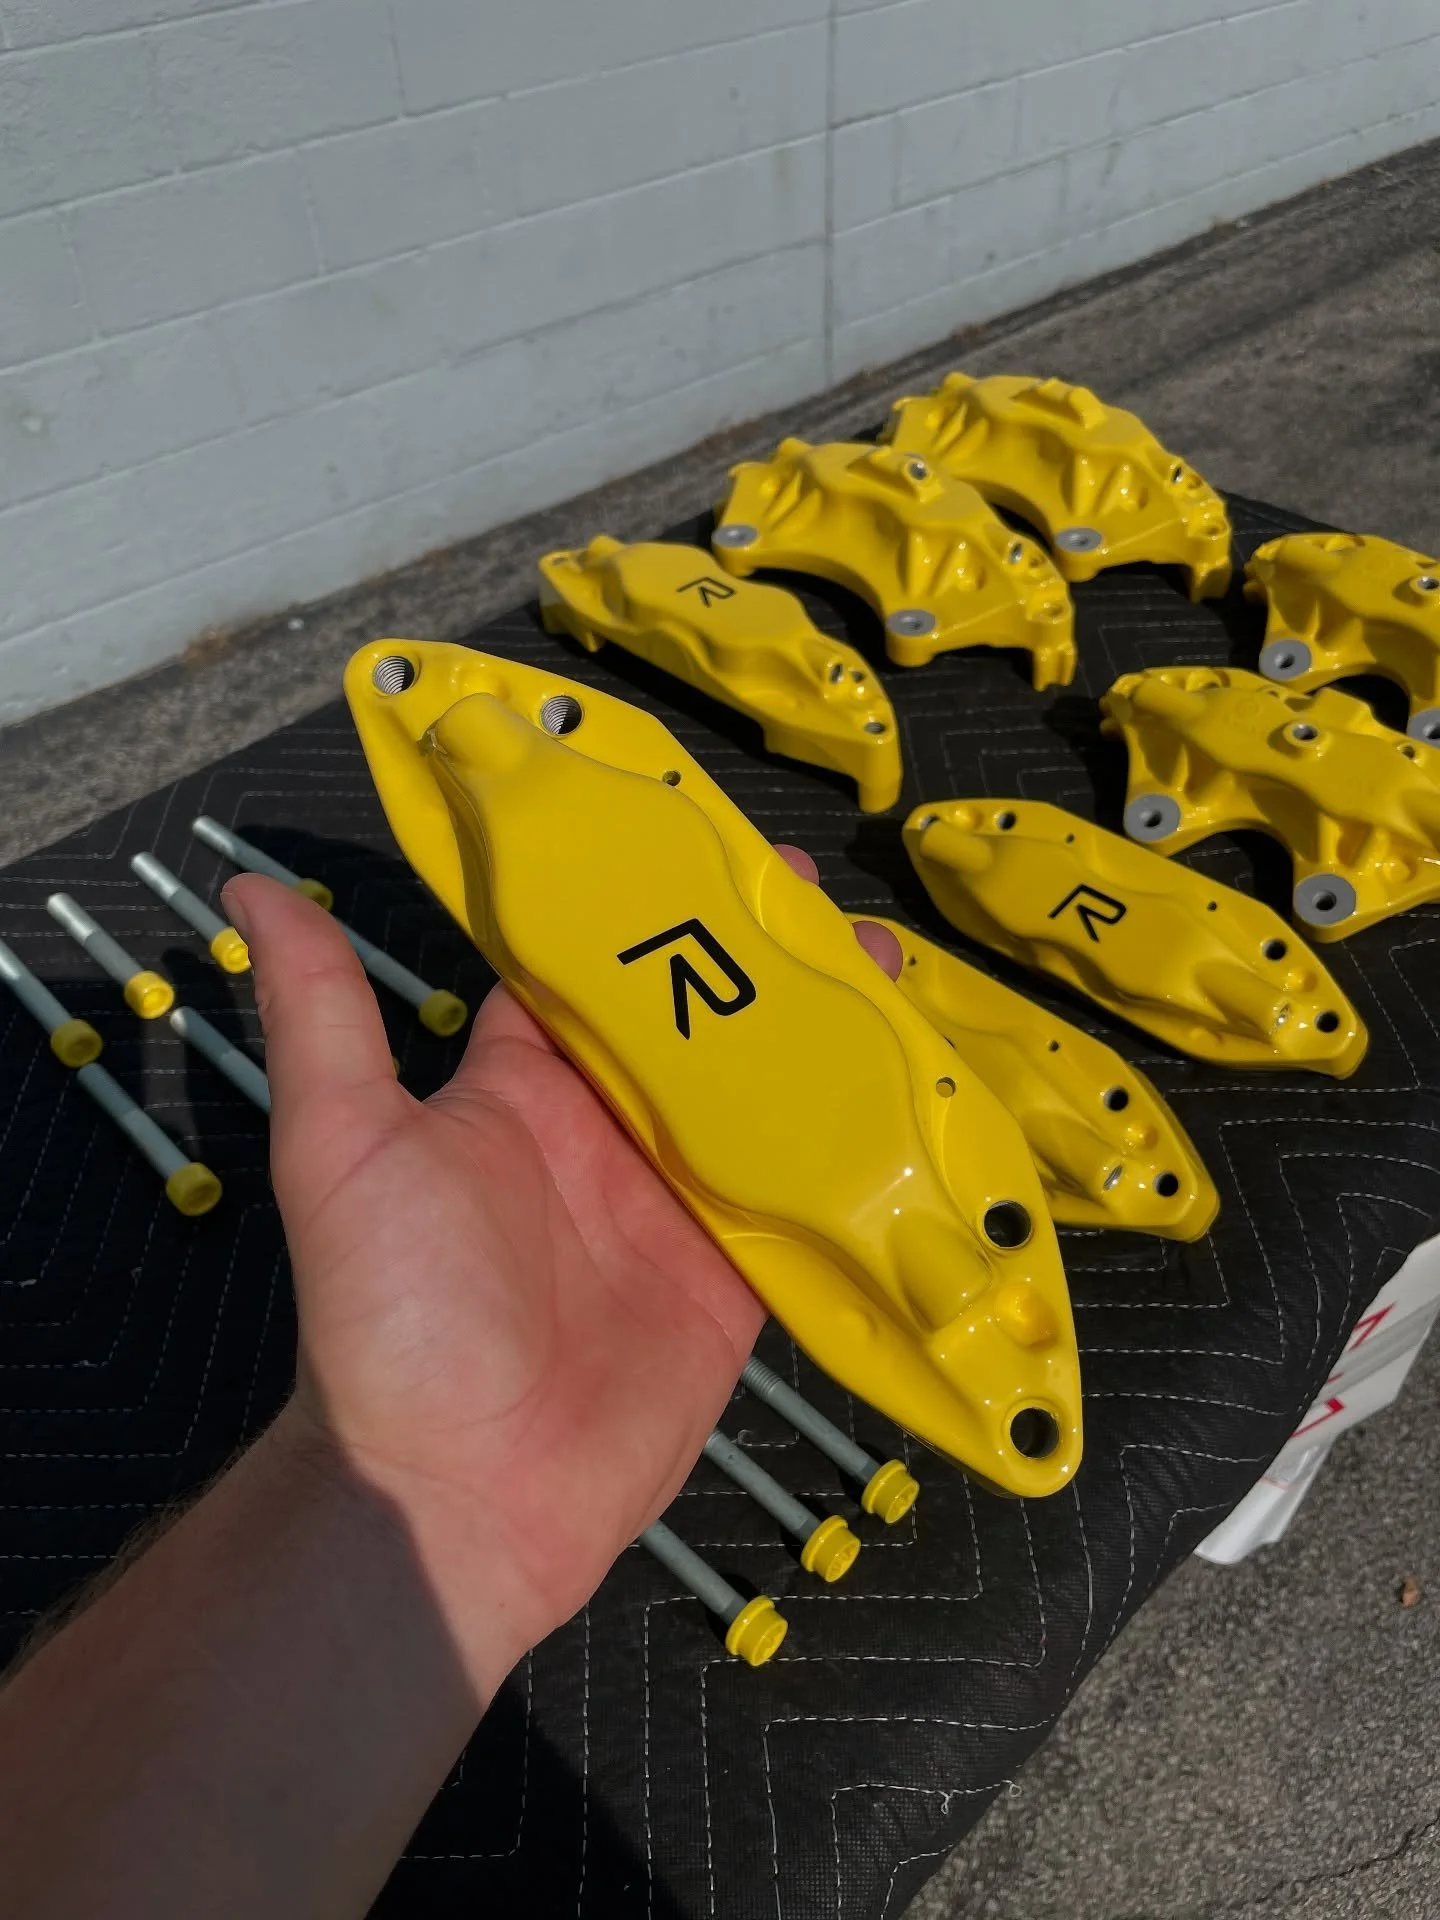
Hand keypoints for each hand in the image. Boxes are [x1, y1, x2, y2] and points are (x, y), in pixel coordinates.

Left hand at [226, 854, 900, 1692]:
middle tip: (825, 894)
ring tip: (889, 964)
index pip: (588, 972)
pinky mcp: (742, 1276)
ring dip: (819, 1036)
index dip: (640, 908)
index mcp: (522, 1087)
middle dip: (753, 960)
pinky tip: (917, 1089)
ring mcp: (680, 1204)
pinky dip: (854, 1147)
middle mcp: (607, 1134)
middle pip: (693, 1024)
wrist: (463, 1492)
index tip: (701, 836)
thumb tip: (252, 888)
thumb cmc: (396, 1307)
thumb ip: (321, 1012)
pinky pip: (804, 1195)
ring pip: (762, 1097)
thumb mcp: (341, 1141)